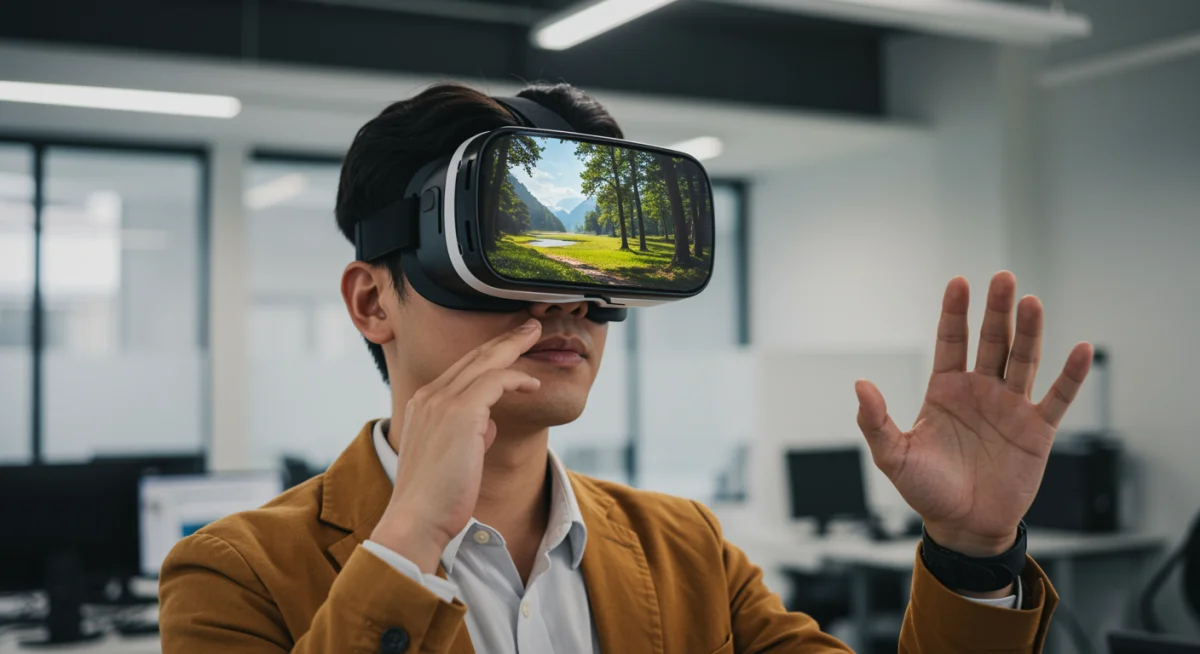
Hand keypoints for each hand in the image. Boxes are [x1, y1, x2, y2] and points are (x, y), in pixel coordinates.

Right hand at [370, 319, 543, 572]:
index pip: (459, 369)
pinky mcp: (460, 413)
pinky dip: (516, 378)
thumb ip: (469, 435)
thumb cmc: (436, 497)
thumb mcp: (452, 456)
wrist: (417, 519)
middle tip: (528, 326)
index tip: (509, 345)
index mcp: (422, 404)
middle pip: (472, 357)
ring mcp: (442, 402)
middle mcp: (429, 396)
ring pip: (484, 362)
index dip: (486, 354)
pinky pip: (495, 382)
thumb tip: (489, 425)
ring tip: (535, 335)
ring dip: (513, 346)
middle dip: (502, 339)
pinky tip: (533, 384)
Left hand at [856, 272, 1092, 561]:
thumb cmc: (927, 491)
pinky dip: (1070, 376)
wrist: (963, 527)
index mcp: (945, 390)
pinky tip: (1082, 349)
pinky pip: (1057, 398)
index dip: (955, 313)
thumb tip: (860, 383)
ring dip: (1030, 331)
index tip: (959, 282)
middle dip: (996, 311)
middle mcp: (980, 391)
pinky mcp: (1036, 430)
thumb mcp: (893, 455)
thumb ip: (875, 420)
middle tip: (1003, 278)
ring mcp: (1010, 407)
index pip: (951, 341)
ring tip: (1031, 302)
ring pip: (1023, 360)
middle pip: (991, 341)